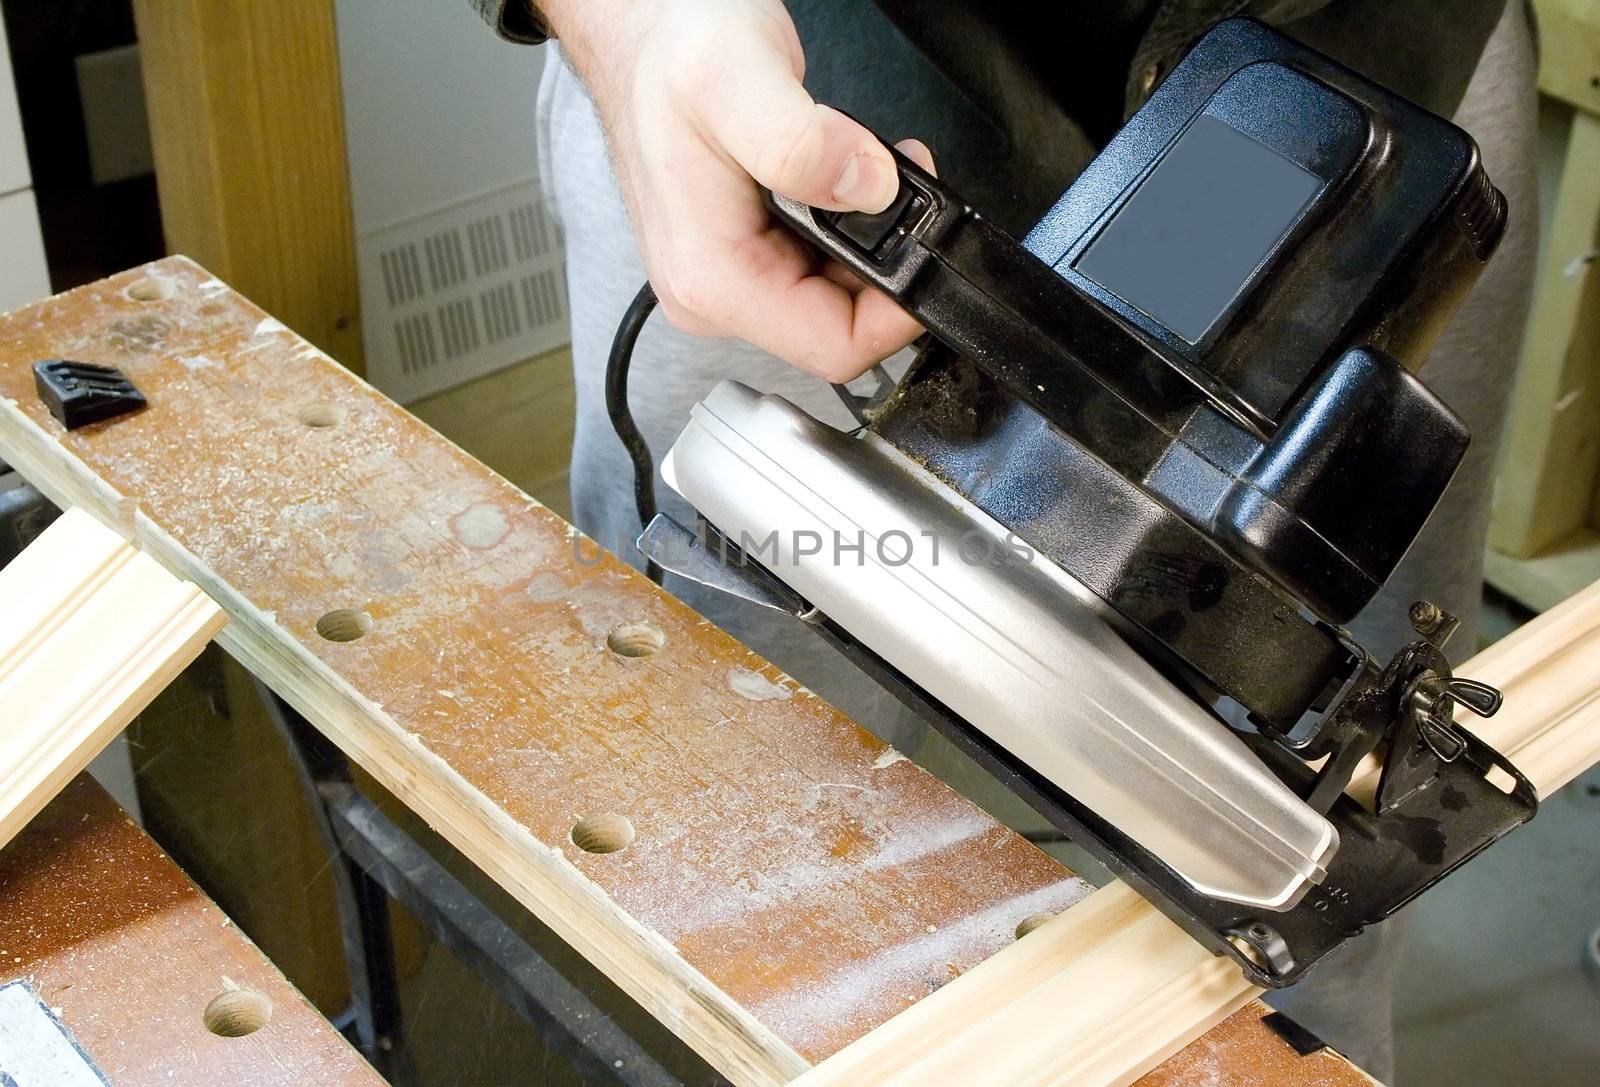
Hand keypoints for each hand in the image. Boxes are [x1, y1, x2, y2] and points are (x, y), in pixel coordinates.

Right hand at [540, 0, 932, 381]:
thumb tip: (869, 189)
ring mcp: (732, 275)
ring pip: (838, 298)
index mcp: (711, 277)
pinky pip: (823, 266)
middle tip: (902, 183)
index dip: (897, 312)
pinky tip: (852, 177)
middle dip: (889, 264)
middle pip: (841, 326)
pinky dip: (855, 227)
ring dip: (876, 241)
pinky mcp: (749, 253)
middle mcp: (715, 292)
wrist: (644, 28)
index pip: (834, 348)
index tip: (927, 246)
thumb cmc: (671, 50)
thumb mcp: (734, 79)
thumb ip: (802, 142)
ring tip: (875, 168)